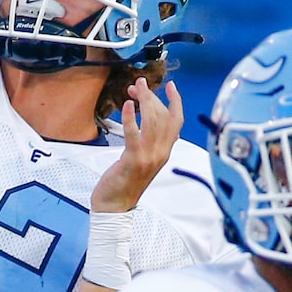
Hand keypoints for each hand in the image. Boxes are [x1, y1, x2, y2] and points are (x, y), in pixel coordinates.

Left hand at [90, 78, 183, 214]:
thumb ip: (144, 141)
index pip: (177, 122)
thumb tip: (141, 117)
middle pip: (164, 117)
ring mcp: (148, 157)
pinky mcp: (133, 160)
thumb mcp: (141, 159)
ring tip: (135, 88)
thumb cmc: (124, 182)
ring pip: (153, 122)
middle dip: (153, 96)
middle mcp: (161, 153)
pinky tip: (128, 105)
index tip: (171, 86)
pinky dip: (132, 118)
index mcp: (164, 152)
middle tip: (140, 84)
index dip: (176, 102)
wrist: (115, 207)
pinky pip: (134, 135)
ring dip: (145, 101)